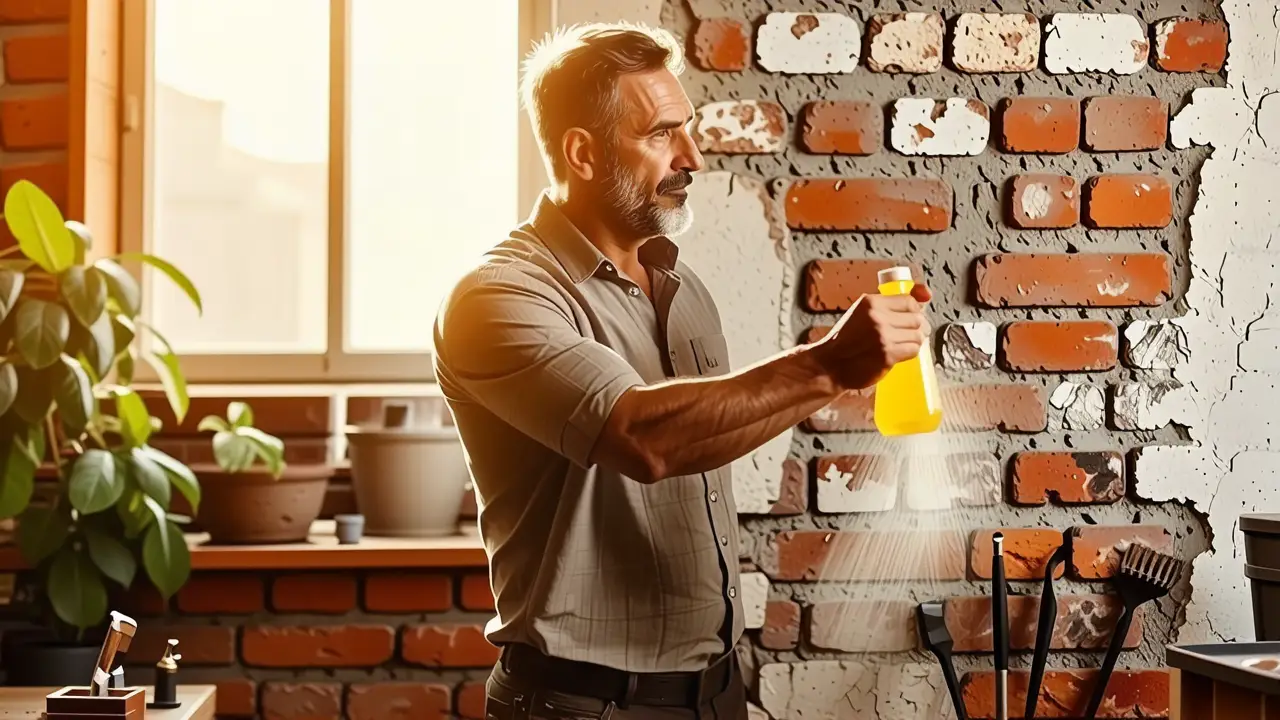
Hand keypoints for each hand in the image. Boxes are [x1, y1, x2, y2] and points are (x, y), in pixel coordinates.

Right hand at [810, 283, 932, 391]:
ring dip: (912, 341)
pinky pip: (913, 350)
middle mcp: (877, 317)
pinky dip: (909, 352)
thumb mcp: (862, 313)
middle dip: (914, 327)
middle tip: (904, 334)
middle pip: (916, 318)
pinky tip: (898, 353)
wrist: (830, 365)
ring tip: (900, 344)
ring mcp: (883, 336)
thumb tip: (925, 294)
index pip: (909, 301)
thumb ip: (888, 304)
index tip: (910, 317)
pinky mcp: (887, 355)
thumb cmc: (846, 340)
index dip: (913, 310)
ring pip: (917, 335)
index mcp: (870, 302)